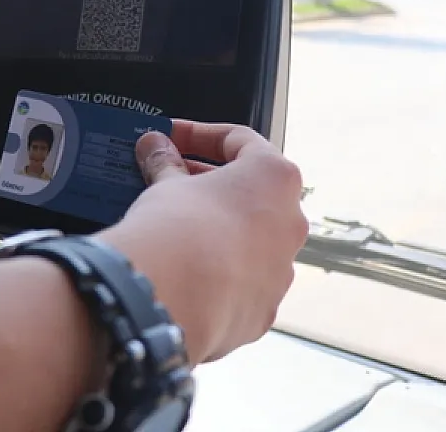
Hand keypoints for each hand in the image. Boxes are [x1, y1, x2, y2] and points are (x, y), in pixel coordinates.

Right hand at [98, 121, 307, 363]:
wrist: (173, 300)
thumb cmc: (179, 229)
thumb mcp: (166, 185)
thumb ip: (165, 163)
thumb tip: (155, 147)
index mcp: (275, 178)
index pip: (239, 140)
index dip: (197, 135)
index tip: (169, 137)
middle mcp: (290, 222)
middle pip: (251, 192)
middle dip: (209, 183)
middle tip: (170, 178)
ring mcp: (282, 271)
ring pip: (250, 240)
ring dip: (218, 229)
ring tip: (176, 227)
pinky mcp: (264, 310)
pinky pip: (241, 282)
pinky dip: (217, 272)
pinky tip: (184, 271)